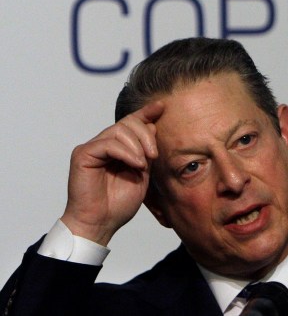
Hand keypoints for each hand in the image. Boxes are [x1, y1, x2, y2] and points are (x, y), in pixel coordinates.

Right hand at [60, 101, 163, 245]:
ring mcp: (92, 148)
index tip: (162, 106)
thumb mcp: (142, 173)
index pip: (131, 123)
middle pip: (127, 123)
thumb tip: (153, 126)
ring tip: (144, 163)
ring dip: (138, 145)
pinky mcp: (83, 154)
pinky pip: (108, 143)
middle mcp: (103, 144)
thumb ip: (146, 152)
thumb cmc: (119, 203)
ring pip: (119, 130)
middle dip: (146, 134)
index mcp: (117, 148)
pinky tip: (136, 164)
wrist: (100, 223)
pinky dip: (126, 152)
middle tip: (154, 155)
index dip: (146, 113)